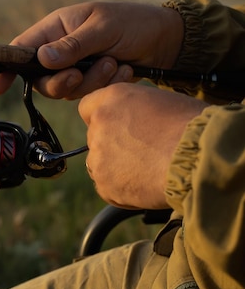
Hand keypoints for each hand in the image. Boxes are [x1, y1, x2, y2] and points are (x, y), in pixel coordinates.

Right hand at [0, 2, 183, 98]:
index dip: (6, 68)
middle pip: (41, 80)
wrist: (165, 41)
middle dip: (62, 82)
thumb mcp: (103, 28)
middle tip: (80, 73)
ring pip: (65, 91)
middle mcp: (60, 51)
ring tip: (115, 64)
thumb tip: (42, 59)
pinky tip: (124, 71)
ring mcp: (74, 68)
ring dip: (92, 82)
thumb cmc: (133, 23)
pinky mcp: (90, 83)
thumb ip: (73, 45)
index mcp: (56, 29)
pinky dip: (105, 87)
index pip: (21, 49)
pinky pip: (86, 96)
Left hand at [78, 83, 206, 208]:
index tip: (117, 128)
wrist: (201, 157)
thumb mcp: (161, 101)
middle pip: (94, 138)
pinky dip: (123, 190)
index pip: (88, 107)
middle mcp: (99, 124)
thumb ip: (135, 110)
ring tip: (149, 169)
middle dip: (113, 145)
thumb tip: (134, 120)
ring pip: (100, 164)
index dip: (103, 119)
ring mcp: (98, 156)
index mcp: (112, 98)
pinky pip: (108, 188)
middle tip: (143, 152)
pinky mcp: (104, 183)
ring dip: (116, 168)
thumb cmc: (193, 126)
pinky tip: (147, 184)